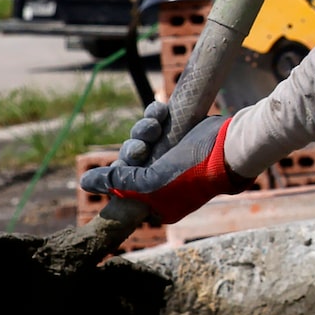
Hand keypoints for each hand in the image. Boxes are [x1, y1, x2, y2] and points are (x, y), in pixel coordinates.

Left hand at [80, 106, 238, 224]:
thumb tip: (85, 184)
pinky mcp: (176, 137)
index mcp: (155, 203)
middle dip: (133, 149)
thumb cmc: (192, 173)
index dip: (117, 175)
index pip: (122, 190)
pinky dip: (153, 116)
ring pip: (141, 140)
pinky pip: (154, 125)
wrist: (229, 148)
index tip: (125, 165)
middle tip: (144, 147)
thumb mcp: (151, 184)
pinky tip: (161, 111)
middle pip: (129, 162)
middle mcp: (161, 182)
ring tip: (156, 125)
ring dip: (143, 129)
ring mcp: (169, 158)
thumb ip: (119, 184)